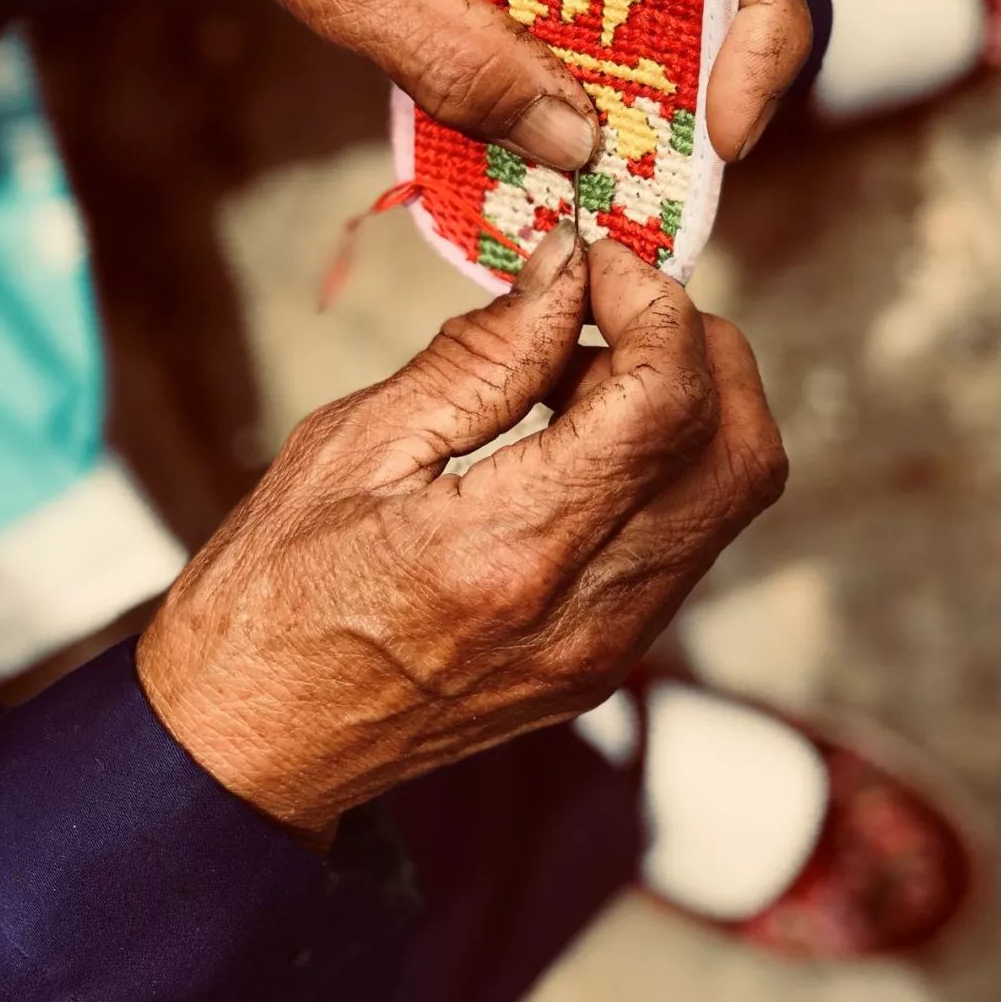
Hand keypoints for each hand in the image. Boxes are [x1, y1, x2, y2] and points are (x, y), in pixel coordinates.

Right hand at [136, 230, 786, 844]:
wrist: (258, 742)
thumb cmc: (275, 594)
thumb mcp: (356, 446)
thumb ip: (479, 356)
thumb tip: (566, 269)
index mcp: (512, 551)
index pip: (667, 401)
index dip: (654, 302)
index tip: (597, 260)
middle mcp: (589, 613)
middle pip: (742, 450)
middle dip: (701, 344)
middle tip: (609, 304)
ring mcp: (612, 650)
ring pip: (732, 494)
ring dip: (687, 401)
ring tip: (578, 373)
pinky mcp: (610, 662)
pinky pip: (687, 537)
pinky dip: (663, 461)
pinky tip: (578, 440)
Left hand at [172, 0, 810, 168]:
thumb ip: (448, 52)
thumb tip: (570, 143)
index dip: (763, 30)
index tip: (726, 128)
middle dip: (723, 88)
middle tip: (679, 184)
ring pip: (660, 18)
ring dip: (657, 106)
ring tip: (624, 187)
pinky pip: (588, 37)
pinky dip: (589, 100)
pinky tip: (561, 157)